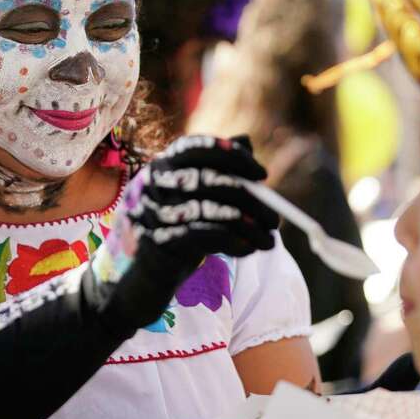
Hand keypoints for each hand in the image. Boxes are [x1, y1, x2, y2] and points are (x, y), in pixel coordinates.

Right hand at [96, 135, 279, 327]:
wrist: (144, 278)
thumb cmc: (176, 234)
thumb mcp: (197, 199)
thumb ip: (218, 169)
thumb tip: (245, 140)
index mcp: (164, 165)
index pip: (198, 148)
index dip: (233, 157)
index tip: (262, 175)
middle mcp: (156, 183)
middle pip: (212, 180)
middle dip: (252, 201)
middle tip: (275, 220)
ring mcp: (156, 212)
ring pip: (213, 210)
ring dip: (249, 227)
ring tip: (269, 241)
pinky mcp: (162, 241)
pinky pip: (206, 236)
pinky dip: (234, 242)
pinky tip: (249, 250)